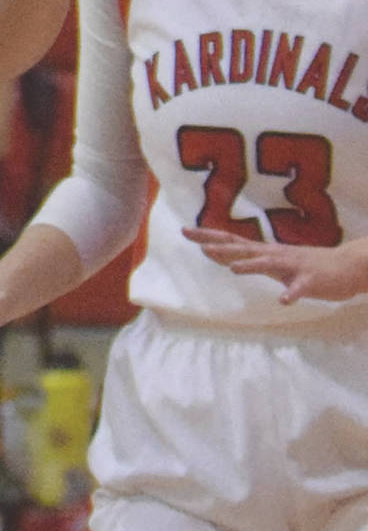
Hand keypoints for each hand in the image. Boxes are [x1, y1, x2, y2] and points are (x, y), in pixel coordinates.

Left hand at [182, 228, 367, 304]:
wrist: (347, 266)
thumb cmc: (305, 266)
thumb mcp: (271, 261)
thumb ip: (246, 258)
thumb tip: (217, 254)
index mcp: (264, 252)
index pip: (231, 241)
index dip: (208, 236)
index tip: (185, 230)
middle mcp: (275, 255)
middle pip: (243, 248)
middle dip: (221, 246)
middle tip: (199, 243)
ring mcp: (293, 266)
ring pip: (269, 264)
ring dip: (252, 266)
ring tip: (233, 269)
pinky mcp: (310, 281)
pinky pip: (300, 289)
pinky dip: (291, 294)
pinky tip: (284, 300)